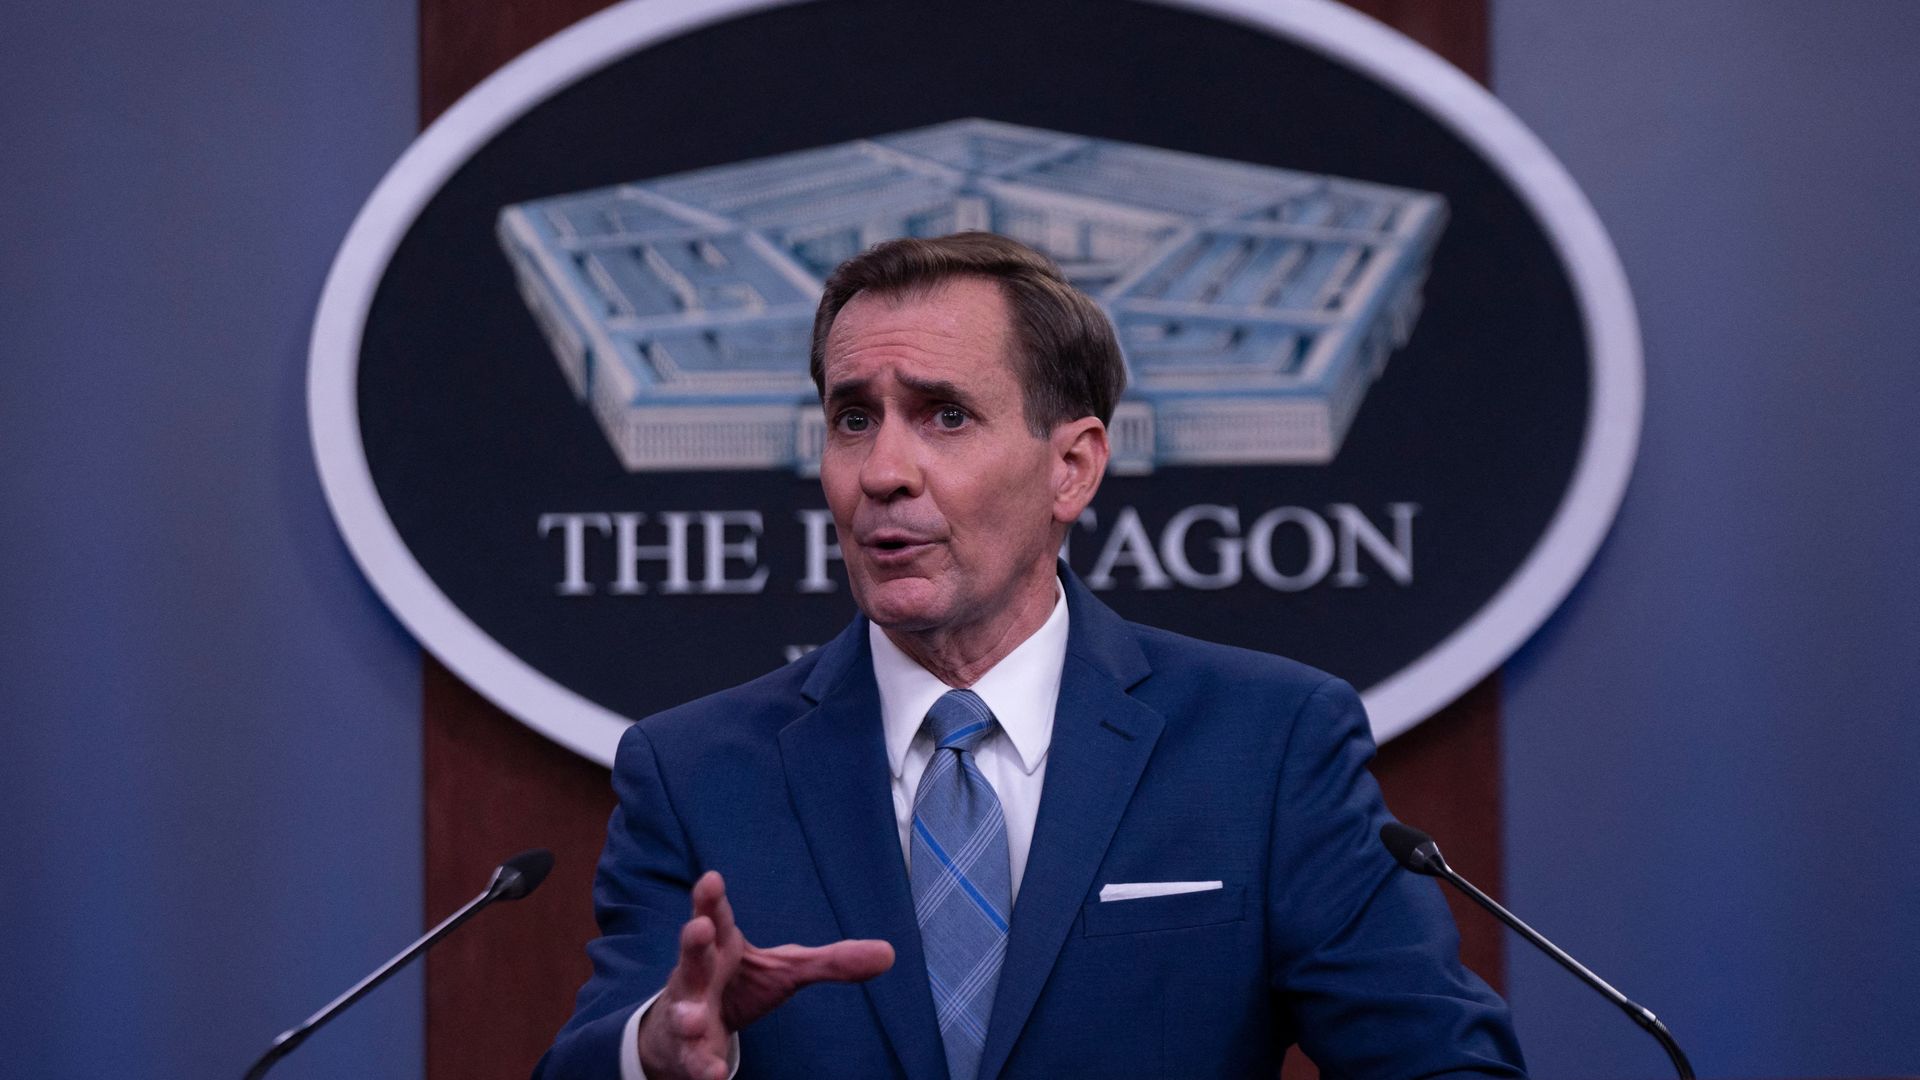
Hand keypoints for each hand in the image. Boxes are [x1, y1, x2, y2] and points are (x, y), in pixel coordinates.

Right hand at [636, 870, 894, 1079]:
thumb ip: (831, 961)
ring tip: (694, 1018)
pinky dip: (702, 1066)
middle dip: (694, 942)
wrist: (692, 1027)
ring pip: (684, 1010)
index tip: (712, 879)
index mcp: (722, 945)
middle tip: (698, 928)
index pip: (717, 916)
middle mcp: (699, 974)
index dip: (711, 899)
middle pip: (693, 955)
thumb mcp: (787, 969)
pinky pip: (693, 1058)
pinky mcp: (686, 1048)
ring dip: (687, 1014)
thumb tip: (890, 953)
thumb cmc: (739, 983)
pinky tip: (713, 1075)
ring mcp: (687, 1010)